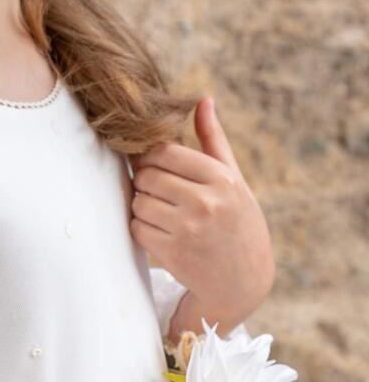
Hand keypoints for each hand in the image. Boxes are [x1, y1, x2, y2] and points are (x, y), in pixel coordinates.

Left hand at [128, 98, 274, 336]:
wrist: (242, 282)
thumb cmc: (237, 223)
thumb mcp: (234, 181)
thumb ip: (214, 141)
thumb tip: (203, 99)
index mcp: (221, 178)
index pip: (164, 152)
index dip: (150, 157)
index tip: (152, 165)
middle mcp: (206, 202)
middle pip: (147, 176)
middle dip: (145, 182)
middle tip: (156, 191)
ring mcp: (188, 229)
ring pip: (138, 202)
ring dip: (141, 206)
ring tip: (161, 213)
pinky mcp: (172, 253)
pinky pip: (137, 228)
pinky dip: (141, 228)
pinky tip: (160, 232)